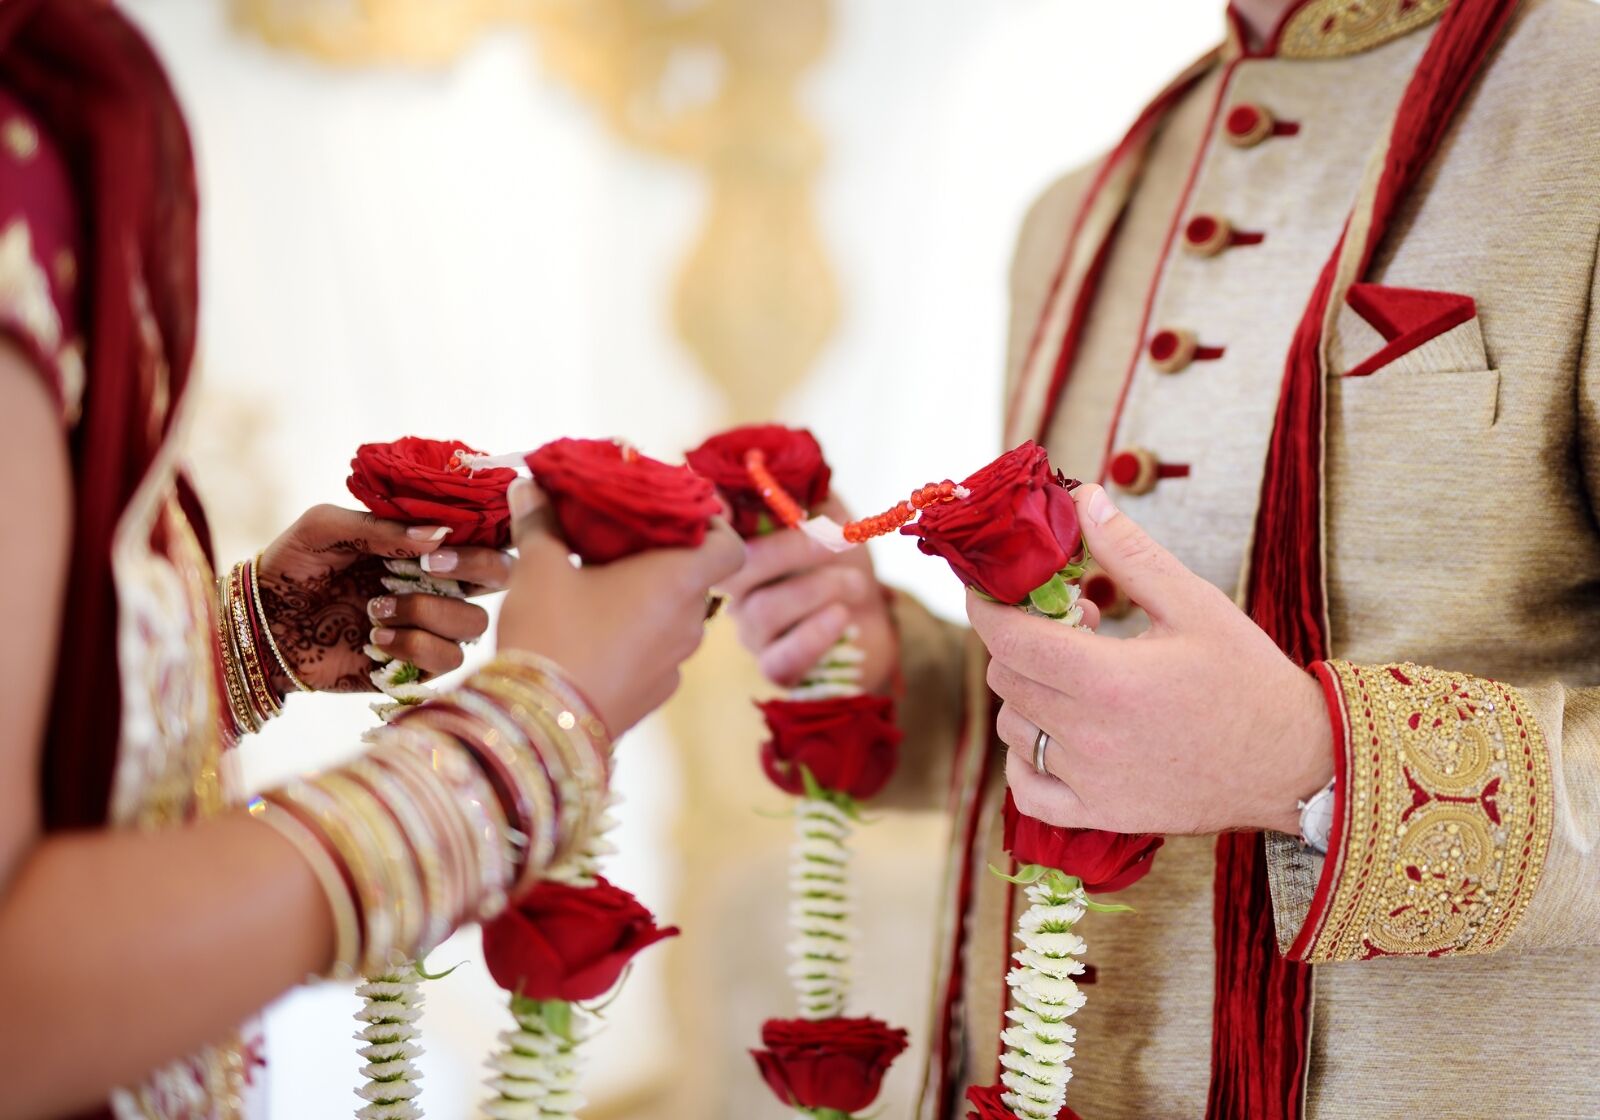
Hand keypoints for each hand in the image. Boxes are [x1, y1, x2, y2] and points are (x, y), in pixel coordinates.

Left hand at [257, 505, 512, 692]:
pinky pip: (446, 660)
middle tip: (427, 569)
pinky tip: (375, 640)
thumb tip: (439, 535)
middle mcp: (439, 585)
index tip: (439, 543)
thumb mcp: (325, 528)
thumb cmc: (292, 565)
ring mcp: (431, 627)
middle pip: (502, 577)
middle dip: (475, 569)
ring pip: (474, 623)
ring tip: (376, 609)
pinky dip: (412, 647)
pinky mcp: (417, 667)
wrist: (259, 624)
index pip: (483, 536)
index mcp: (425, 547)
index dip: (480, 537)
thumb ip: (381, 526)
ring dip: (427, 613)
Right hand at [496, 480, 745, 734]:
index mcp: (679, 580)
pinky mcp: (655, 694)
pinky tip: (593, 635)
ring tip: (598, 588)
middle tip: (618, 544)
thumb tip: (529, 485)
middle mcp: (691, 622)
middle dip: (663, 559)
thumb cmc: (551, 633)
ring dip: (647, 600)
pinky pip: (657, 652)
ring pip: (674, 617)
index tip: (676, 519)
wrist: (541, 727)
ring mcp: (676, 664)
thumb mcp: (539, 568)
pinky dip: (637, 637)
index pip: (731, 546)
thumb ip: (541, 522)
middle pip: (695, 578)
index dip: (714, 528)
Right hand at [719, 496, 896, 690]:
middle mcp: (736, 592)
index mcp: (742, 550)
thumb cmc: (843, 560)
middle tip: (835, 540)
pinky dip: (814, 634)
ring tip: (855, 581)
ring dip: (817, 588)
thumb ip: (806, 490)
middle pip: (736, 572)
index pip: (712, 534)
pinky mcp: (778, 668)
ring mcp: (753, 633)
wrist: (876, 616)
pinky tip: (841, 616)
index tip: (729, 498)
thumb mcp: (831, 513)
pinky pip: (780, 658)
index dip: (717, 516)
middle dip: (789, 549)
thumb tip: (783, 461)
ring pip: (763, 611)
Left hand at [968, 483, 1333, 835]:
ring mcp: (1092, 781)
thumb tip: (1085, 499)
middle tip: (1070, 626)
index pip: (1008, 638)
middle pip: (1007, 677)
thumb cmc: (1248, 676)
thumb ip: (1130, 552)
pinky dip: (1026, 760)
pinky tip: (1058, 734)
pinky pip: (1026, 789)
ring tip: (1077, 677)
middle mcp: (1090, 735)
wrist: (1296, 761)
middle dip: (1021, 641)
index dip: (985, 605)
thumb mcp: (1194, 602)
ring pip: (1013, 728)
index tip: (987, 586)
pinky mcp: (1102, 814)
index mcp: (1108, 678)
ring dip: (1028, 695)